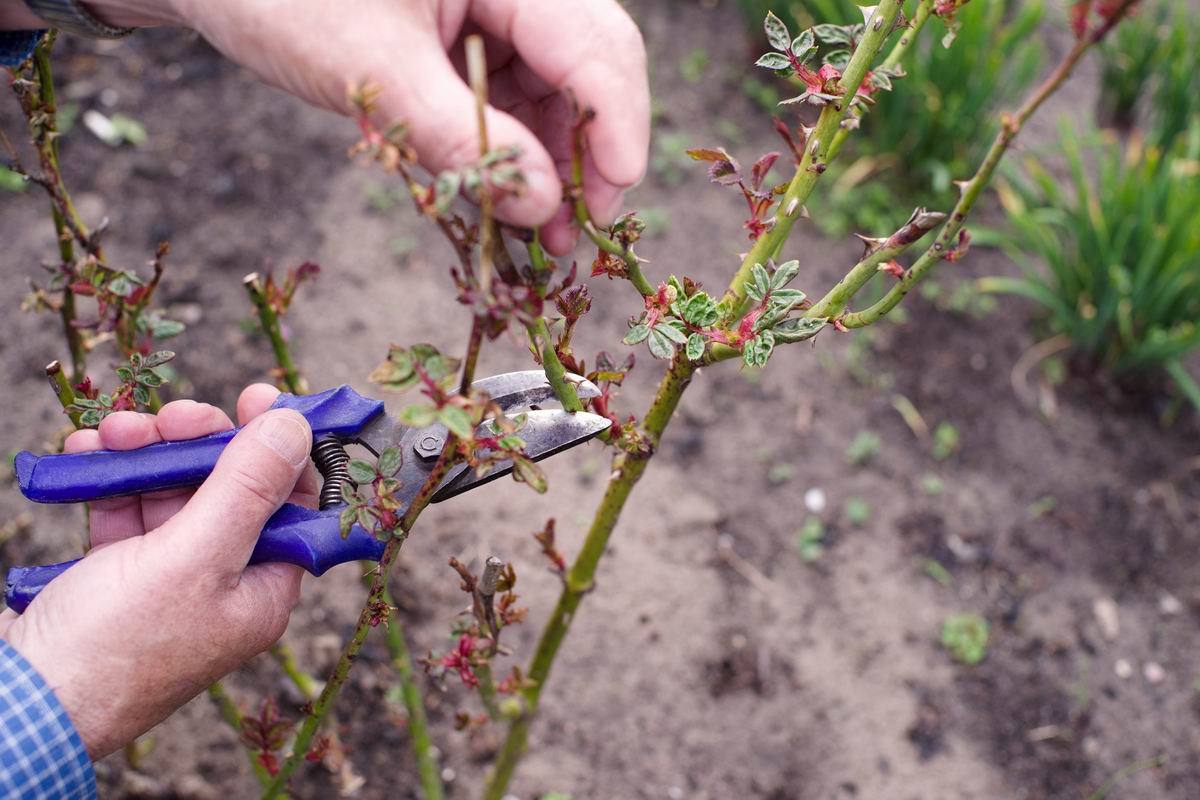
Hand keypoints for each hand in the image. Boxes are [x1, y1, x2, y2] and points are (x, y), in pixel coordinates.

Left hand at [0, 0, 650, 254]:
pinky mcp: (471, 44)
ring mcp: (495, 13)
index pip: (597, 45)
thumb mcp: (373, 69)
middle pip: (592, 69)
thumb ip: (461, 139)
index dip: (617, 127)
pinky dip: (516, 155)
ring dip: (556, 166)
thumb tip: (541, 208)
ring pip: (558, 93)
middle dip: (590, 155)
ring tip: (542, 238)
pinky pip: (516, 101)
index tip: (613, 202)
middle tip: (579, 233)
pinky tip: (510, 203)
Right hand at [0, 385, 315, 757]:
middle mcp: (225, 583)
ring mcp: (170, 579)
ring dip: (148, 453)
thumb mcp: (195, 557)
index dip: (279, 447)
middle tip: (173, 415)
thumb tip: (295, 428)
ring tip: (114, 432)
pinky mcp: (119, 574)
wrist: (18, 701)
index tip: (256, 399)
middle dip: (200, 443)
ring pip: (175, 492)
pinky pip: (128, 510)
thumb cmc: (115, 644)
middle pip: (232, 489)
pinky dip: (111, 479)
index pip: (293, 503)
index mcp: (263, 589)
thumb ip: (247, 488)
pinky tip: (88, 453)